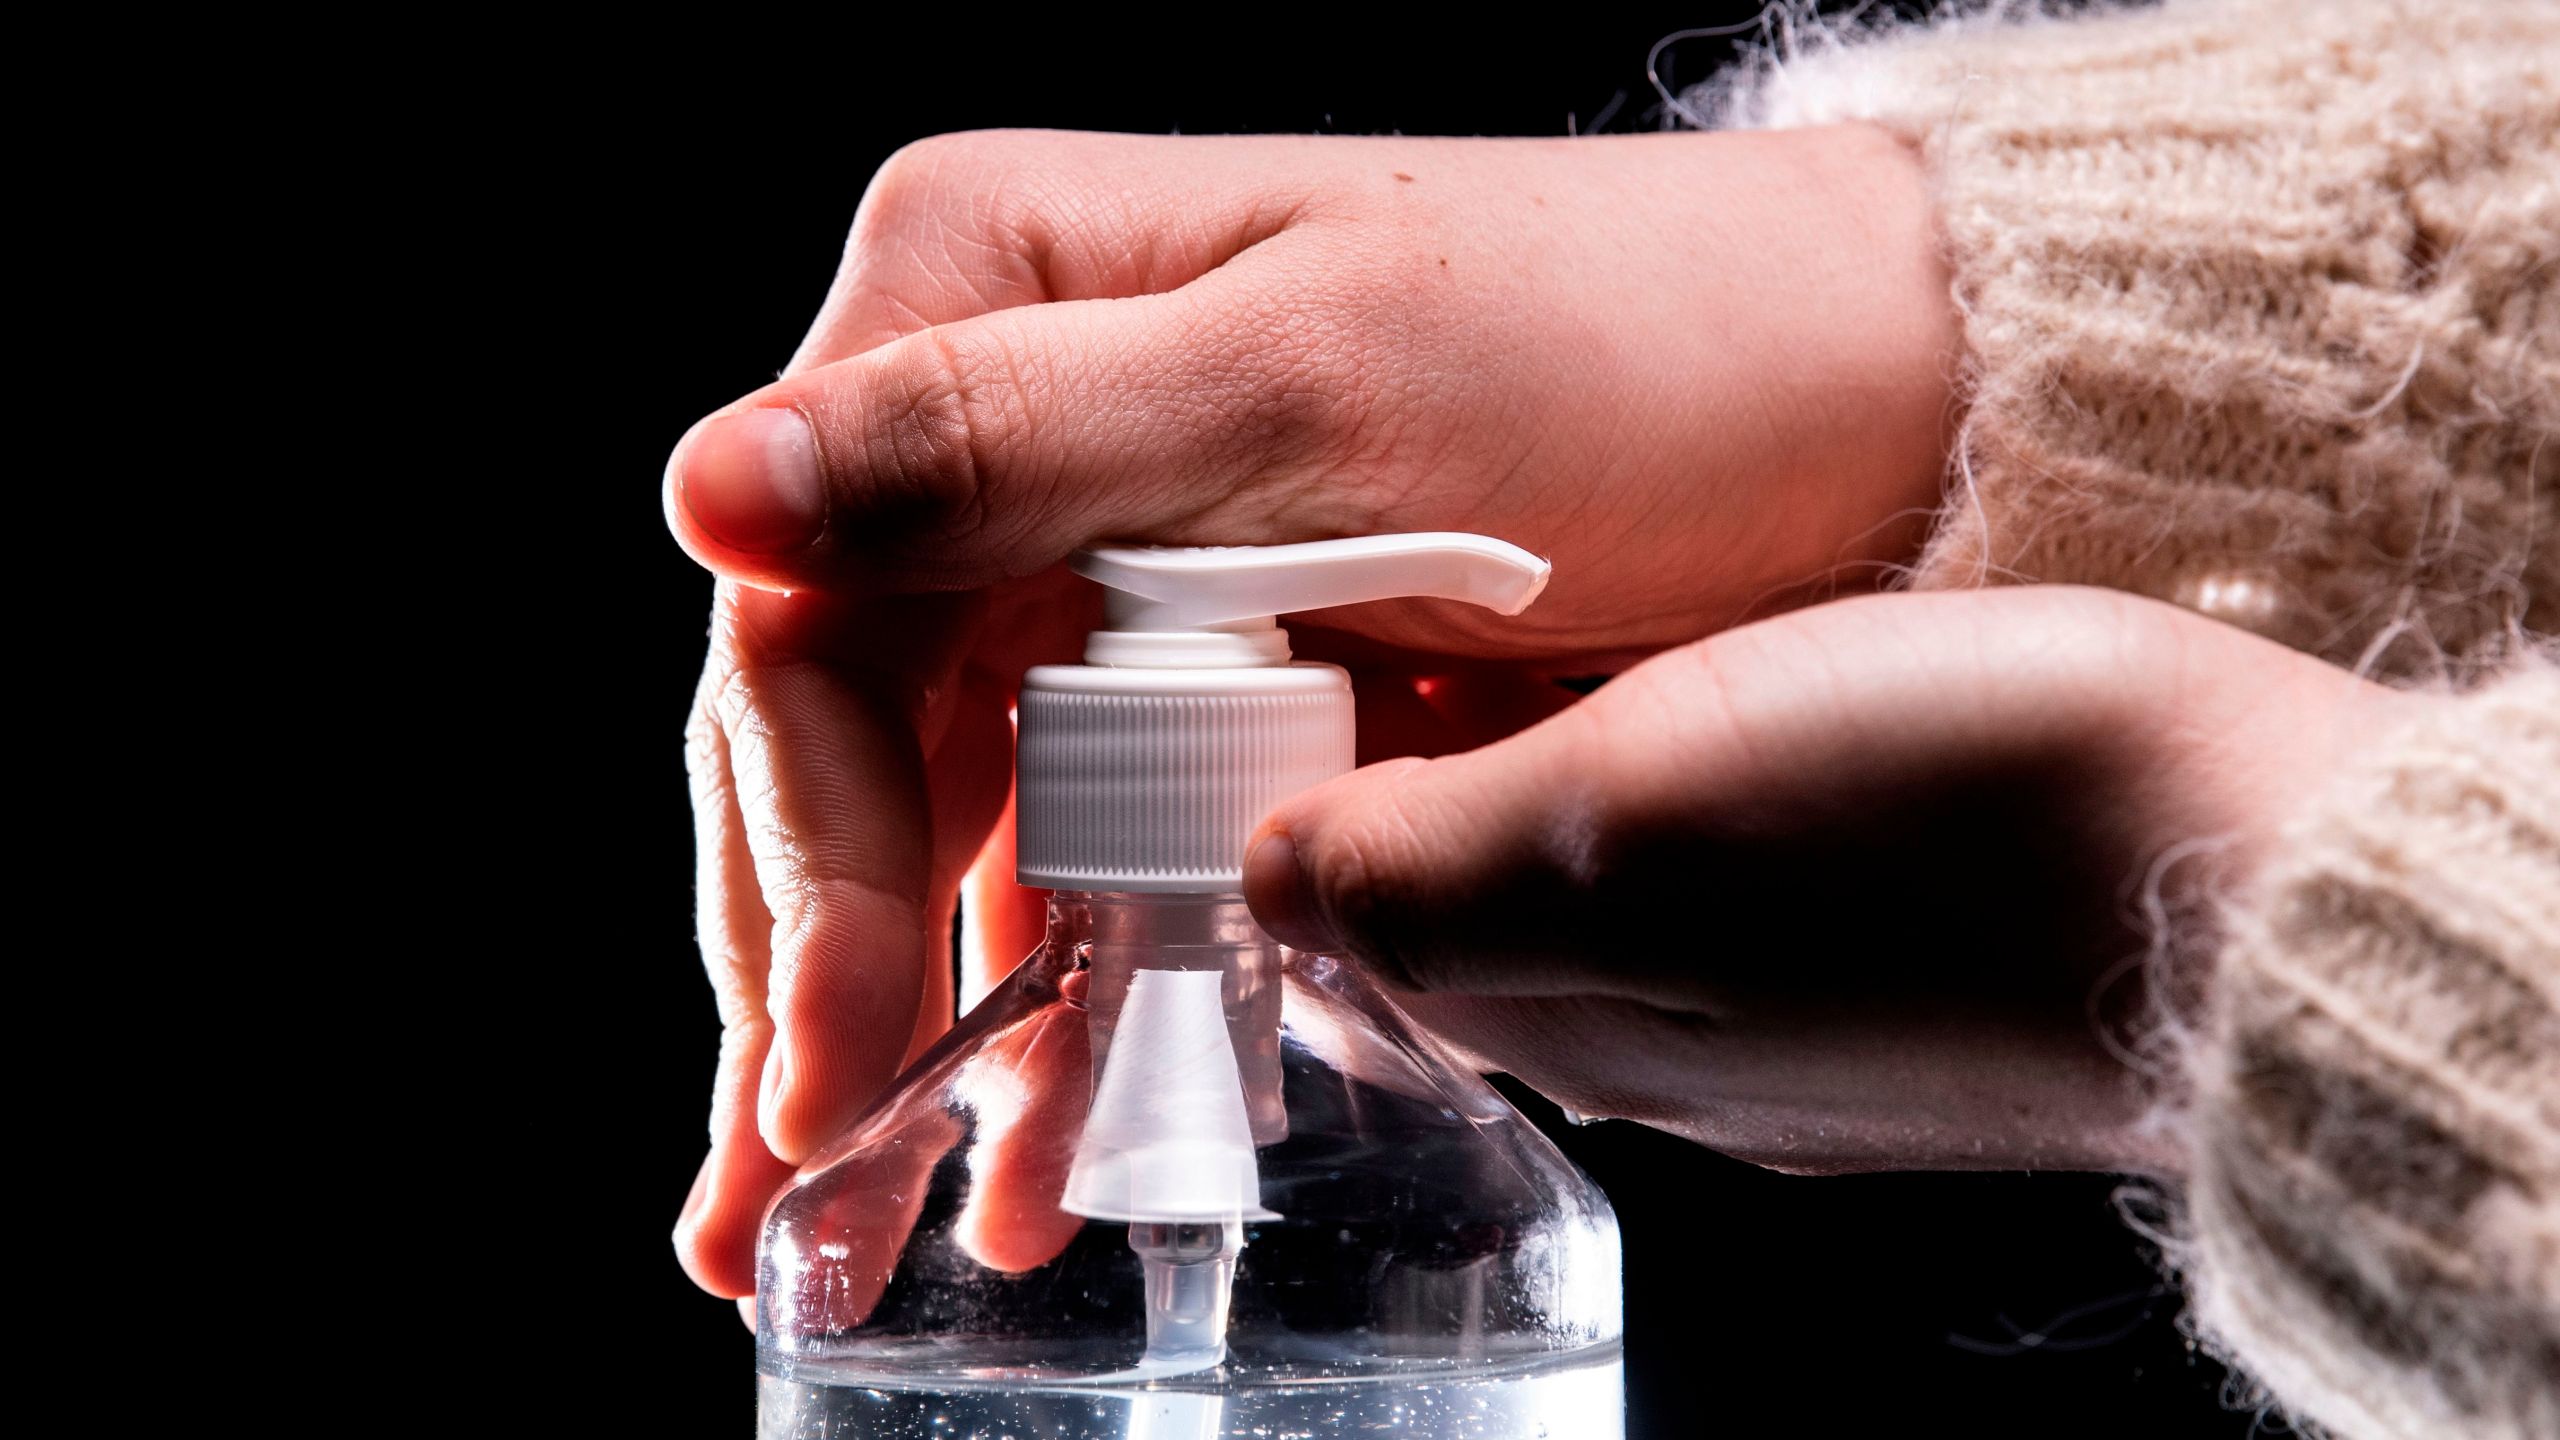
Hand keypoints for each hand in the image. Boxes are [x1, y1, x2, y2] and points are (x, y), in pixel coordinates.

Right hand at [667, 125, 1959, 1302]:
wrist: (1874, 408)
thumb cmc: (1635, 348)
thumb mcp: (1318, 385)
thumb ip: (1006, 442)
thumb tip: (708, 493)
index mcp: (989, 288)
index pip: (808, 601)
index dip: (801, 847)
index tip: (834, 1052)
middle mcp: (1019, 418)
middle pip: (850, 723)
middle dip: (816, 963)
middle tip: (789, 1187)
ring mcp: (1118, 552)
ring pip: (955, 801)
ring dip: (918, 1003)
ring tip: (878, 1208)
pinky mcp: (1220, 663)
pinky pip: (1091, 831)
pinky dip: (1063, 975)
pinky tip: (1039, 1115)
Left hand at [1243, 588, 2409, 1173]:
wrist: (2254, 875)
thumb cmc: (1947, 824)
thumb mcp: (1622, 819)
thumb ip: (1419, 864)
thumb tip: (1264, 877)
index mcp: (1556, 1008)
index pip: (1349, 908)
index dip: (1297, 774)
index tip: (1296, 637)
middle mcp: (1650, 1038)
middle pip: (1459, 900)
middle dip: (1407, 769)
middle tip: (1410, 605)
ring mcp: (1772, 1014)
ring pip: (1590, 881)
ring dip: (1544, 767)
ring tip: (1552, 625)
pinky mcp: (1880, 964)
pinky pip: (1719, 876)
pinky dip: (1673, 786)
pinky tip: (1717, 701)